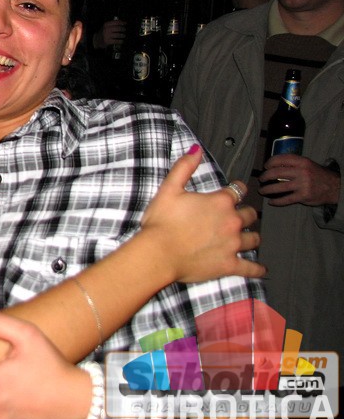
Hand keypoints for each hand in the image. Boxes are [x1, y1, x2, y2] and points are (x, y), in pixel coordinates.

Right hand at [93, 18, 125, 48]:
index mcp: (106, 24)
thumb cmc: (103, 33)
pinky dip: (120, 41)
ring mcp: (107, 35)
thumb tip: (121, 23)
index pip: (116, 22)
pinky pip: (116, 41)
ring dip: (122, 35)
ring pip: (118, 35)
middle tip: (124, 29)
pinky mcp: (107, 41)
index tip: (125, 23)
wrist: (96, 40)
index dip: (121, 22)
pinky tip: (122, 41)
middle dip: (122, 29)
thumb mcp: (106, 27)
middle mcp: (106, 29)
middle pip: (118, 28)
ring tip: (124, 35)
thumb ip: (112, 24)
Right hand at [140, 145, 264, 282]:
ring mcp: (233, 244)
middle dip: (247, 213)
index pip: (238, 191)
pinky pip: (250, 268)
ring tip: (249, 237)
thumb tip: (196, 149)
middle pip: (250, 214)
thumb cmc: (161, 223)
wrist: (158, 253)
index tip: (236, 191)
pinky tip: (261, 269)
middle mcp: (231, 221)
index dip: (237, 189)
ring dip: (252, 236)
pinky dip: (257, 269)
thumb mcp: (169, 189)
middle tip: (241, 215)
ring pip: (254, 239)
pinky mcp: (229, 265)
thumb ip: (184, 167)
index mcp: (219, 202)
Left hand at [260, 154, 339, 206]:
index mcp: (301, 161)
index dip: (269, 162)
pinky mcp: (303, 196)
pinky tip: (271, 202)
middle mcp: (301, 172)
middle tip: (261, 179)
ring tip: (262, 190)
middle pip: (276, 173)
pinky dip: (276, 201)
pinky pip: (285, 200)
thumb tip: (272, 165)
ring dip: (266, 189)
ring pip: (278, 187)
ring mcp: (302, 185)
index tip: (265, 166)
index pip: (280, 159)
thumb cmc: (316, 174)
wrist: (334, 187)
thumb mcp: (306, 164)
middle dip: (265, 176)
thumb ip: (292, 163)